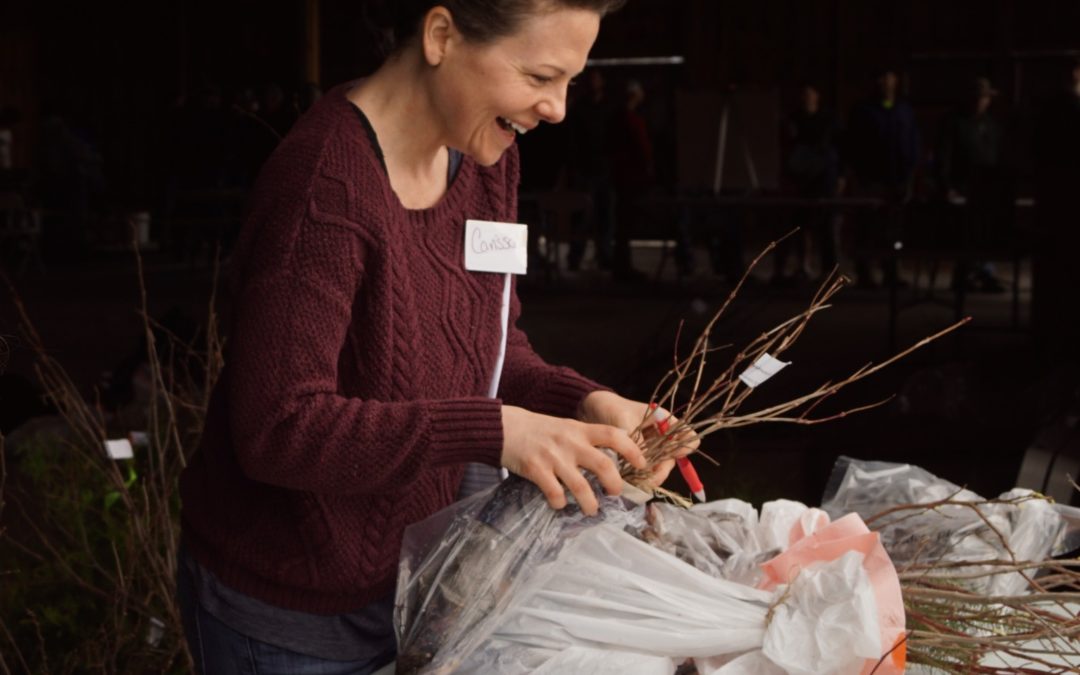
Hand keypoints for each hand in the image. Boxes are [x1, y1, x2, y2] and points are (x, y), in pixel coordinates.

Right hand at [500, 405, 645, 515]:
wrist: (505, 427)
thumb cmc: (539, 430)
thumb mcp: (566, 427)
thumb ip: (585, 441)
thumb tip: (609, 465)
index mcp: (580, 429)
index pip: (614, 435)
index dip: (632, 450)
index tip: (643, 464)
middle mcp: (570, 442)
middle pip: (604, 464)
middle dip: (615, 484)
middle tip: (615, 493)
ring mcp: (553, 456)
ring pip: (581, 486)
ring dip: (590, 503)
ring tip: (591, 509)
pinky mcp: (536, 469)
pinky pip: (554, 493)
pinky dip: (560, 503)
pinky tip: (559, 504)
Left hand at [580, 391, 699, 488]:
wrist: (593, 408)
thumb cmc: (611, 408)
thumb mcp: (624, 421)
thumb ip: (635, 441)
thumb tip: (644, 464)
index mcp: (665, 421)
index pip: (689, 437)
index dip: (685, 448)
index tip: (672, 455)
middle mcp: (661, 436)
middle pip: (672, 459)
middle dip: (661, 472)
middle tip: (648, 481)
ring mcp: (650, 447)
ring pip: (658, 468)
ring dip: (649, 477)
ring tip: (636, 483)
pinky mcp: (638, 457)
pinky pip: (644, 471)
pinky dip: (639, 478)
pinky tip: (629, 481)